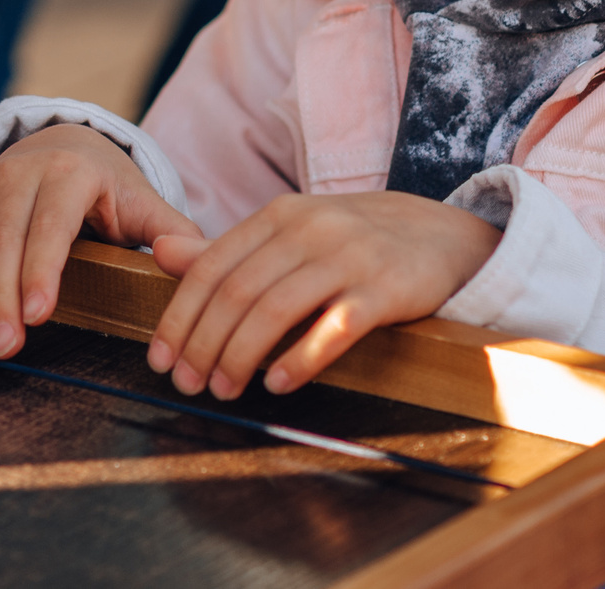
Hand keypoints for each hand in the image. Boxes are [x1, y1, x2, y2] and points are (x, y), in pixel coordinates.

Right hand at [0, 124, 202, 358]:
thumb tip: (199, 260)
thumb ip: (172, 233)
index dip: (42, 269)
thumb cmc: (109, 190)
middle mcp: (23, 171)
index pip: (53, 224)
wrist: (67, 143)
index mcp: (73, 173)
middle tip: (4, 345)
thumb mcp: (143, 204)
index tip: (37, 314)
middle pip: (5, 236)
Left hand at [145, 191, 501, 399]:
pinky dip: (301, 359)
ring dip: (241, 358)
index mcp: (281, 215)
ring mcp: (350, 257)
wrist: (445, 236)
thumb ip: (228, 249)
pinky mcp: (386, 289)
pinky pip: (334, 328)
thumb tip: (160, 252)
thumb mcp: (292, 233)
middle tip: (189, 385)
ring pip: (276, 309)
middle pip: (237, 292)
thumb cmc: (357, 241)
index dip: (179, 317)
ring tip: (225, 390)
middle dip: (203, 345)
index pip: (211, 267)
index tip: (162, 359)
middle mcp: (312, 228)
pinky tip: (280, 384)